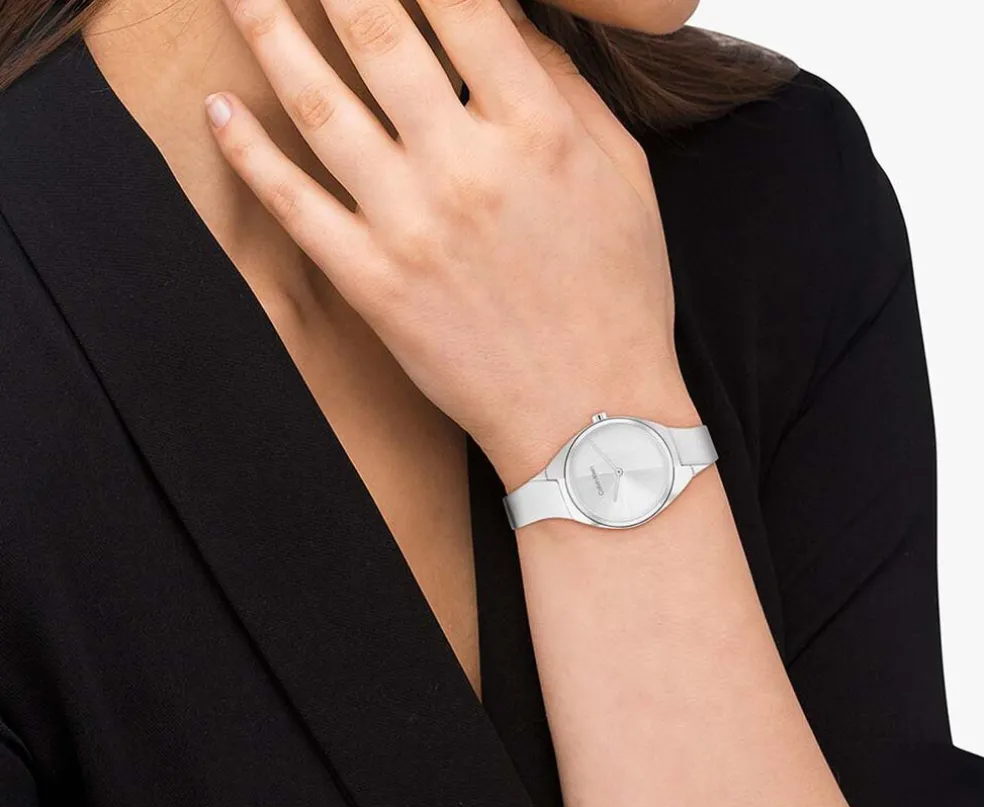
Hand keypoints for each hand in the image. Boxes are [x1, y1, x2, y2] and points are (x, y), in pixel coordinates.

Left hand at [205, 0, 696, 488]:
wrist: (588, 414)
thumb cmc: (616, 299)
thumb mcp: (625, 180)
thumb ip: (567, 90)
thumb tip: (508, 21)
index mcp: (538, 131)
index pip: (461, 2)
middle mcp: (465, 167)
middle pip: (374, 31)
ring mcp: (410, 228)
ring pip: (318, 106)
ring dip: (266, 29)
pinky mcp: (373, 284)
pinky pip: (294, 207)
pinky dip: (248, 153)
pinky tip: (219, 108)